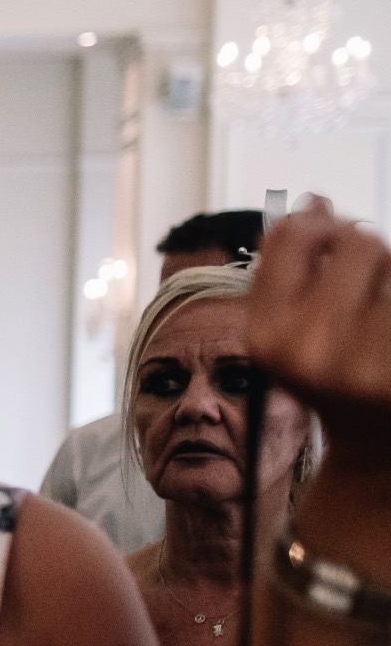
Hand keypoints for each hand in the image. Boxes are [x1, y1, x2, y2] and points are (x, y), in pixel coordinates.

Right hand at [250, 202, 390, 474]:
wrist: (375, 446)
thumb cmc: (334, 377)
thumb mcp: (291, 330)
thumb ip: (294, 269)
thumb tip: (316, 200)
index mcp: (267, 335)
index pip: (293, 234)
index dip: (317, 220)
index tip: (327, 227)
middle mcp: (309, 346)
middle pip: (356, 238)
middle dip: (367, 247)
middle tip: (368, 273)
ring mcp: (364, 359)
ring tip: (383, 305)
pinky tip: (388, 324)